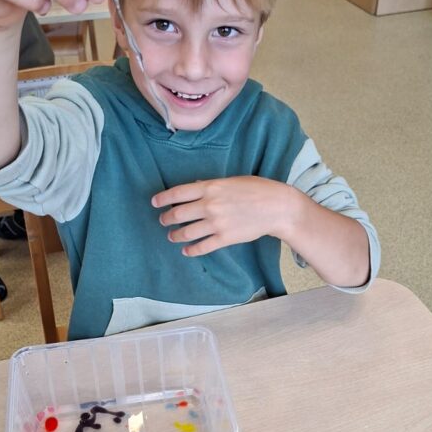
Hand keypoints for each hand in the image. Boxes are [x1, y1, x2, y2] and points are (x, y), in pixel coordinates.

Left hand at [152, 176, 290, 256]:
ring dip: (175, 236)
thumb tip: (195, 187)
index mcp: (210, 187)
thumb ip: (211, 185)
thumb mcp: (231, 181)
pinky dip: (191, 250)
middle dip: (166, 219)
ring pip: (186, 233)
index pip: (178, 193)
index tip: (154, 203)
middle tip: (163, 221)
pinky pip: (202, 247)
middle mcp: (209, 205)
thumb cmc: (257, 189)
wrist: (277, 207)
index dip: (162, 198)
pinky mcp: (225, 238)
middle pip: (177, 214)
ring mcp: (216, 223)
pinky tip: (186, 251)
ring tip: (172, 236)